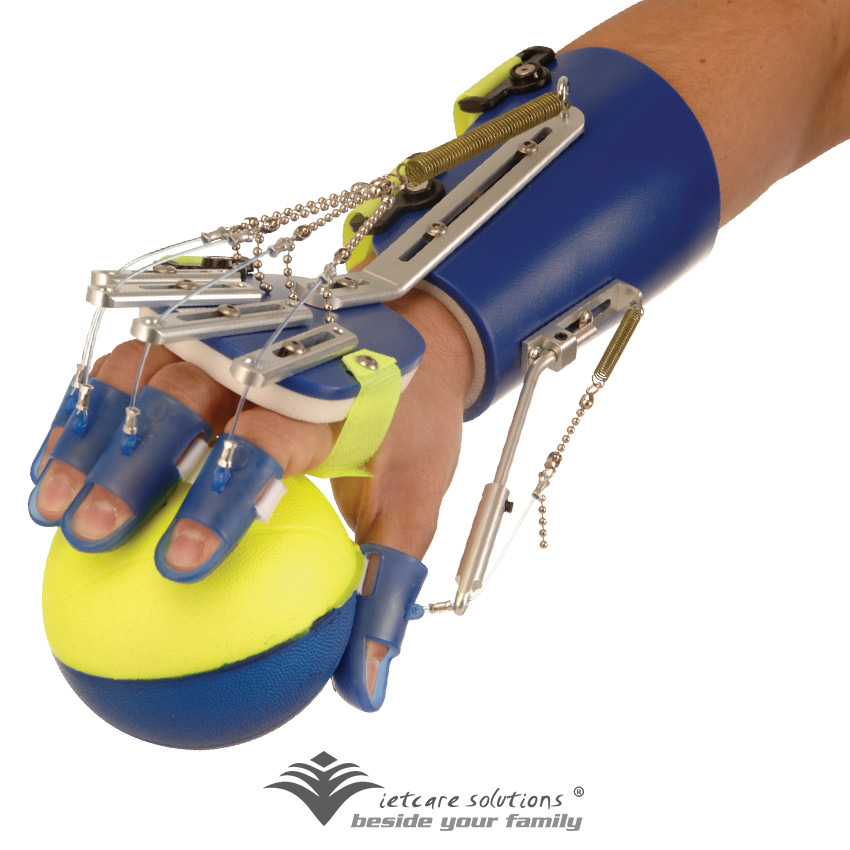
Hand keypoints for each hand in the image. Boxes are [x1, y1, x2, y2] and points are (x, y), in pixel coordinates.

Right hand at [32, 288, 473, 699]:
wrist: (414, 342)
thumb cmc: (411, 427)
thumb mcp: (416, 500)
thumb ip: (386, 585)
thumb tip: (364, 688)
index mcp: (328, 398)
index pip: (263, 440)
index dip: (217, 498)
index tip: (178, 566)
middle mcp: (270, 357)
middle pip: (185, 399)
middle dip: (131, 463)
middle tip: (91, 534)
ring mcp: (231, 338)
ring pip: (144, 374)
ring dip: (92, 434)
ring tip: (50, 504)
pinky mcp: (204, 334)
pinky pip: (133, 365)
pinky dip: (89, 409)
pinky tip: (56, 461)